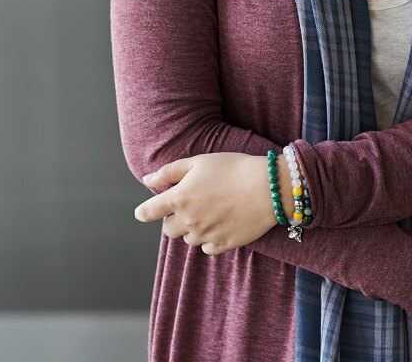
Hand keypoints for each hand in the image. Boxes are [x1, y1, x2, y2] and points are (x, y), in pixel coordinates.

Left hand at [132, 153, 278, 254]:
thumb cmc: (232, 168)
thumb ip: (169, 172)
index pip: (148, 212)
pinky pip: (207, 249)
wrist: (267, 187)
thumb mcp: (198, 162)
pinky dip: (209, 240)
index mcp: (179, 198)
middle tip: (189, 207)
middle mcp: (189, 220)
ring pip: (189, 239)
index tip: (143, 212)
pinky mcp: (223, 244)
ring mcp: (206, 235)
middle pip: (168, 230)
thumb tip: (147, 180)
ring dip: (193, 229)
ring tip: (210, 213)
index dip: (144, 212)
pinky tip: (220, 224)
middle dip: (173, 220)